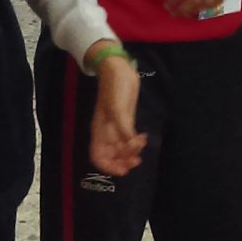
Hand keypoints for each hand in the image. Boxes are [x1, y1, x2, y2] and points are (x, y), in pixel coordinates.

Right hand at [88, 47, 146, 175]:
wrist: (118, 70)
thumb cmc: (114, 87)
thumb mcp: (118, 107)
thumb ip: (123, 126)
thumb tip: (128, 143)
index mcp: (99, 131)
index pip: (98, 156)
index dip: (108, 167)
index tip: (123, 170)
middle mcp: (106, 132)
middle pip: (111, 156)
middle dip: (122, 162)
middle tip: (136, 161)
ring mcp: (116, 127)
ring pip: (121, 149)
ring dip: (131, 152)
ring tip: (141, 144)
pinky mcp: (126, 120)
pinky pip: (129, 138)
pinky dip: (136, 142)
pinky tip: (144, 137)